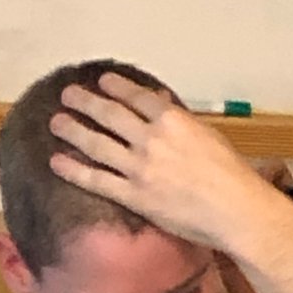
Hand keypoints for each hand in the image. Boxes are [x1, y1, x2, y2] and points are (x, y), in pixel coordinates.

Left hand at [48, 75, 281, 249]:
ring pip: (97, 143)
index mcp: (173, 121)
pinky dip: (74, 170)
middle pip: (110, 114)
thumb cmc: (232, 175)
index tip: (102, 81)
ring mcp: (140, 167)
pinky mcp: (134, 196)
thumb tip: (162, 100)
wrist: (235, 210)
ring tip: (56, 122)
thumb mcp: (209, 136)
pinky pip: (97, 180)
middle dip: (85, 102)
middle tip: (68, 94)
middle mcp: (151, 139)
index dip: (116, 87)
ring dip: (73, 130)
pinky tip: (57, 162)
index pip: (137, 97)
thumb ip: (181, 119)